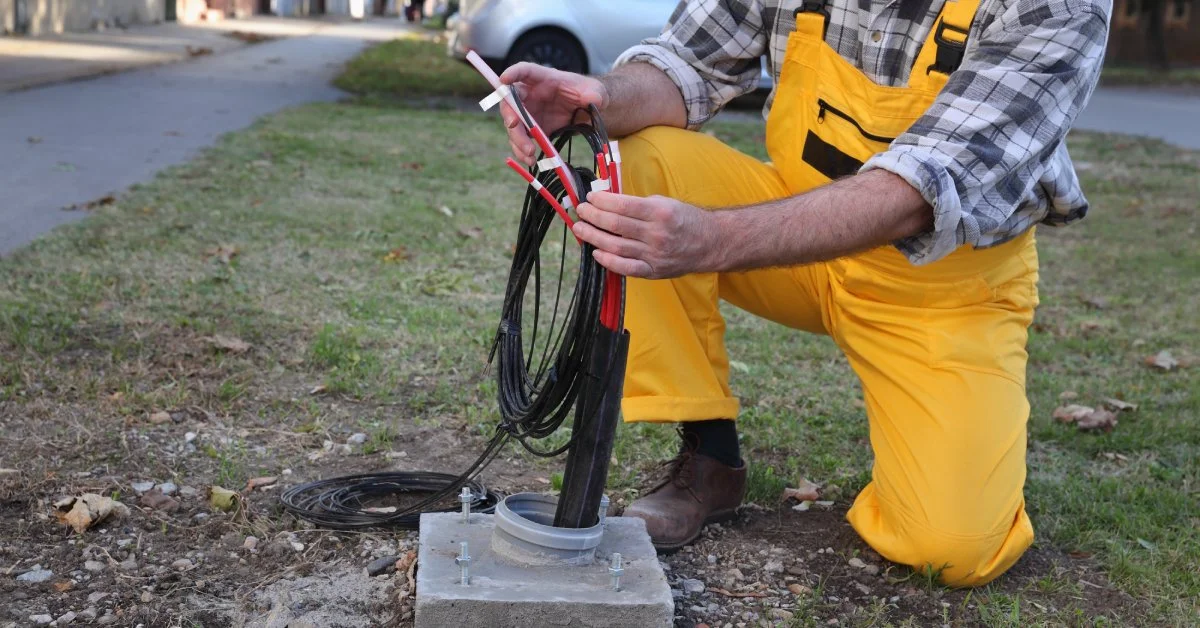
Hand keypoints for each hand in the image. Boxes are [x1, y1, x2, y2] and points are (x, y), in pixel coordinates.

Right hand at [499, 63, 606, 165]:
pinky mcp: (533, 131)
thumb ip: (593, 93)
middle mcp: (531, 95)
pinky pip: (522, 141)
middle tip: (513, 126)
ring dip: (517, 140)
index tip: (504, 78)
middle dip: (510, 114)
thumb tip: (593, 99)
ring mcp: (529, 114)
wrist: (588, 111)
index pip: (525, 71)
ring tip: (529, 154)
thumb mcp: (594, 90)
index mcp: (543, 79)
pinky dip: (523, 152)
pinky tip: (531, 161)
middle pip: (511, 102)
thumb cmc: (587, 93)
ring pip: (513, 126)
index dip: (513, 73)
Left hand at [572, 192, 719, 278]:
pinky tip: (597, 252)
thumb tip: (608, 201)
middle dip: (593, 216)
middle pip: (615, 225)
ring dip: (594, 237)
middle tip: (581, 211)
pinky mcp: (654, 270)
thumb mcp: (665, 203)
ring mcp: (654, 254)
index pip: (622, 205)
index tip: (590, 196)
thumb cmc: (685, 219)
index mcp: (660, 212)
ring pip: (616, 246)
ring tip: (581, 229)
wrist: (710, 243)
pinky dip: (609, 261)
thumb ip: (638, 204)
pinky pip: (626, 268)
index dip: (602, 201)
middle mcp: (656, 234)